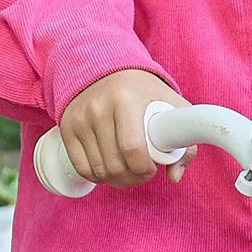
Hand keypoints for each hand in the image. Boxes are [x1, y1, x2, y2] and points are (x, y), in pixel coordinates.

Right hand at [56, 67, 180, 186]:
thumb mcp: (170, 105)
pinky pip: (82, 167)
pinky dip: (97, 177)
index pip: (132, 148)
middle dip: (132, 178)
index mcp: (126, 99)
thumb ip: (183, 138)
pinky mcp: (68, 128)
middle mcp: (98, 108)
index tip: (152, 168)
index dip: (144, 168)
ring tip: (128, 173)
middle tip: (142, 173)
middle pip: (114, 164)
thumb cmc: (144, 91)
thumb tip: (174, 176)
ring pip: (98, 170)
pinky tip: (109, 171)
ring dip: (116, 180)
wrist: (107, 70)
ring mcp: (80, 119)